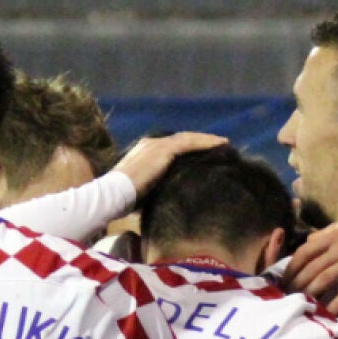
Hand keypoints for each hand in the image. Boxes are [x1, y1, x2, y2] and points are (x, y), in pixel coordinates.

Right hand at [113, 132, 227, 195]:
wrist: (114, 194)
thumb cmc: (124, 200)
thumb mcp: (143, 192)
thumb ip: (155, 189)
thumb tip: (168, 199)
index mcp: (145, 152)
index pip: (171, 147)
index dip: (188, 149)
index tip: (202, 154)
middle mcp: (151, 144)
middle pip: (182, 140)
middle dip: (200, 142)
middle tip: (218, 145)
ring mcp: (157, 145)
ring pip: (188, 139)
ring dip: (207, 140)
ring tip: (223, 143)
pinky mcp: (163, 149)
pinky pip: (190, 143)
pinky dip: (206, 143)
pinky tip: (220, 144)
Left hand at [283, 216, 337, 313]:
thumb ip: (324, 235)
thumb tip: (306, 242)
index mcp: (332, 237)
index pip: (304, 252)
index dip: (291, 267)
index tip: (283, 280)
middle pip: (311, 268)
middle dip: (297, 284)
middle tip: (287, 298)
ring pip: (325, 279)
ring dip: (311, 293)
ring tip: (301, 305)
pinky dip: (336, 303)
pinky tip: (327, 313)